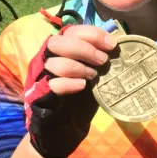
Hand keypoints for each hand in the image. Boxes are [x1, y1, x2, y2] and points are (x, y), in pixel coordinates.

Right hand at [24, 25, 115, 157]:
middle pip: (60, 42)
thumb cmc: (77, 95)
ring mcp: (41, 76)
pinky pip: (54, 85)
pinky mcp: (40, 95)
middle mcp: (47, 58)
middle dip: (85, 49)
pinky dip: (71, 83)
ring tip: (94, 76)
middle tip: (103, 60)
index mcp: (60, 47)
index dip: (93, 34)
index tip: (112, 45)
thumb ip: (95, 57)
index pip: (73, 30)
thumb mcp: (89, 71)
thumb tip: (115, 46)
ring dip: (80, 67)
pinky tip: (83, 86)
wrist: (61, 127)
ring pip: (56, 63)